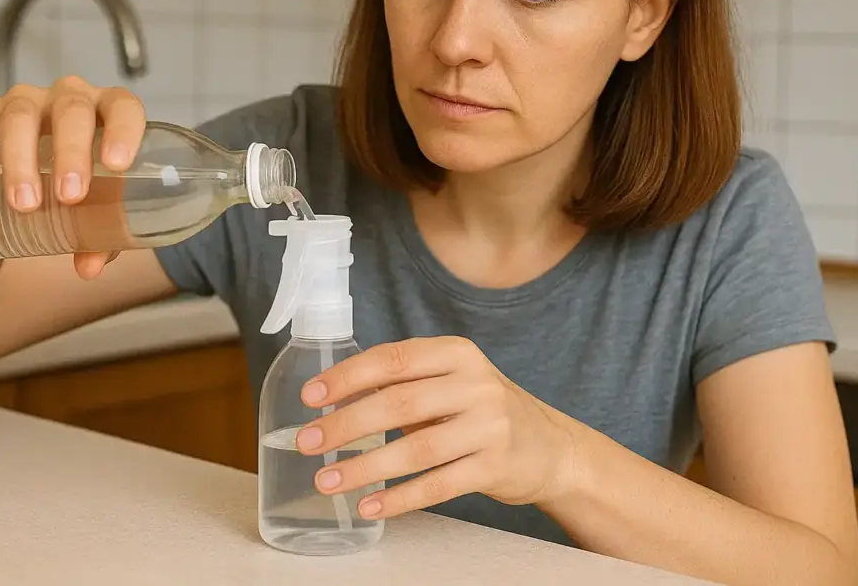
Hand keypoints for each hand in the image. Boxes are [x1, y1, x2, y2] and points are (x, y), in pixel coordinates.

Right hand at [0, 76, 146, 279]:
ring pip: (22, 114)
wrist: (45, 171)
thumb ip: (101, 237)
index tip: (116, 165)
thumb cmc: (87, 185)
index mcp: (110, 112)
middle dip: (70, 153)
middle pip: (72, 110)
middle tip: (69, 197)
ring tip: (23, 203)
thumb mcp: (100, 207)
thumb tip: (87, 268)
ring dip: (20, 158)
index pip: (124, 107)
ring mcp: (31, 100)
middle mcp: (72, 98)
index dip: (123, 130)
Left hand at [295, 336, 581, 519]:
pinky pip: (438, 485)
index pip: (393, 359)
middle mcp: (475, 384)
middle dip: (346, 425)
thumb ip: (400, 383)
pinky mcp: (496, 467)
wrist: (550, 447)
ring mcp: (489, 426)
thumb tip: (332, 399)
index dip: (347, 377)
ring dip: (365, 467)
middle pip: (399, 403)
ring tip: (327, 480)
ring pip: (416, 449)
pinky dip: (400, 498)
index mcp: (456, 353)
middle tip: (307, 442)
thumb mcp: (449, 382)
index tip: (311, 397)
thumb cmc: (482, 410)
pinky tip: (370, 505)